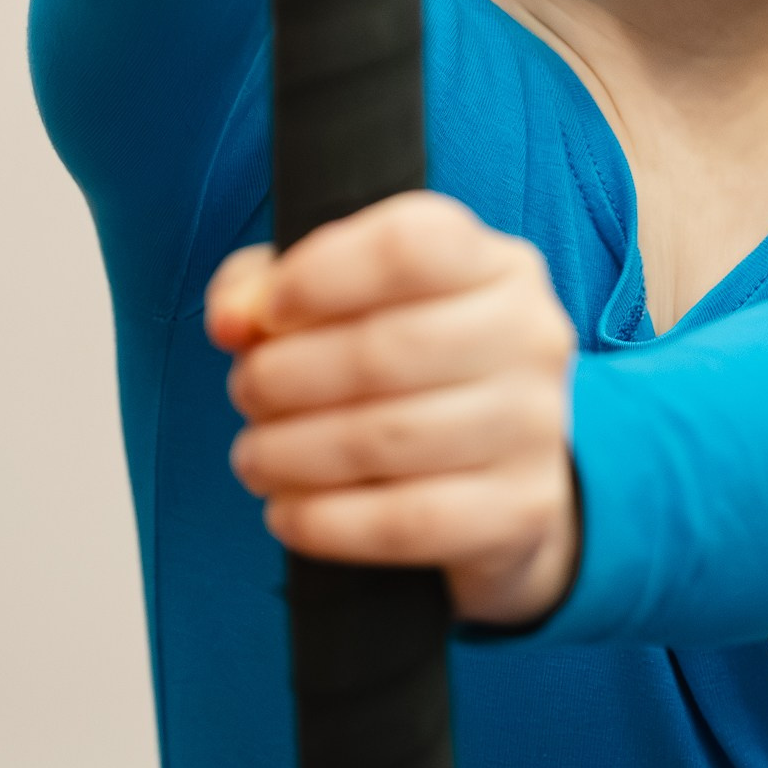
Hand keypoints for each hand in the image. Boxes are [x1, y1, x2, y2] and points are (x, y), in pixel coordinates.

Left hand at [207, 193, 578, 626]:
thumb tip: (232, 319)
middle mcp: (529, 334)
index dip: (318, 275)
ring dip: (290, 453)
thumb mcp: (355, 304)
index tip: (265, 313)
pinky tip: (286, 512)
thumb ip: (272, 288)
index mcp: (495, 264)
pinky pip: (404, 521)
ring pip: (385, 439)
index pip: (409, 245)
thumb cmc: (418, 372)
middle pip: (384, 348)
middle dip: (284, 376)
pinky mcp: (522, 508)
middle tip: (247, 393)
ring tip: (255, 456)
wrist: (515, 475)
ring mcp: (535, 424)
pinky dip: (324, 522)